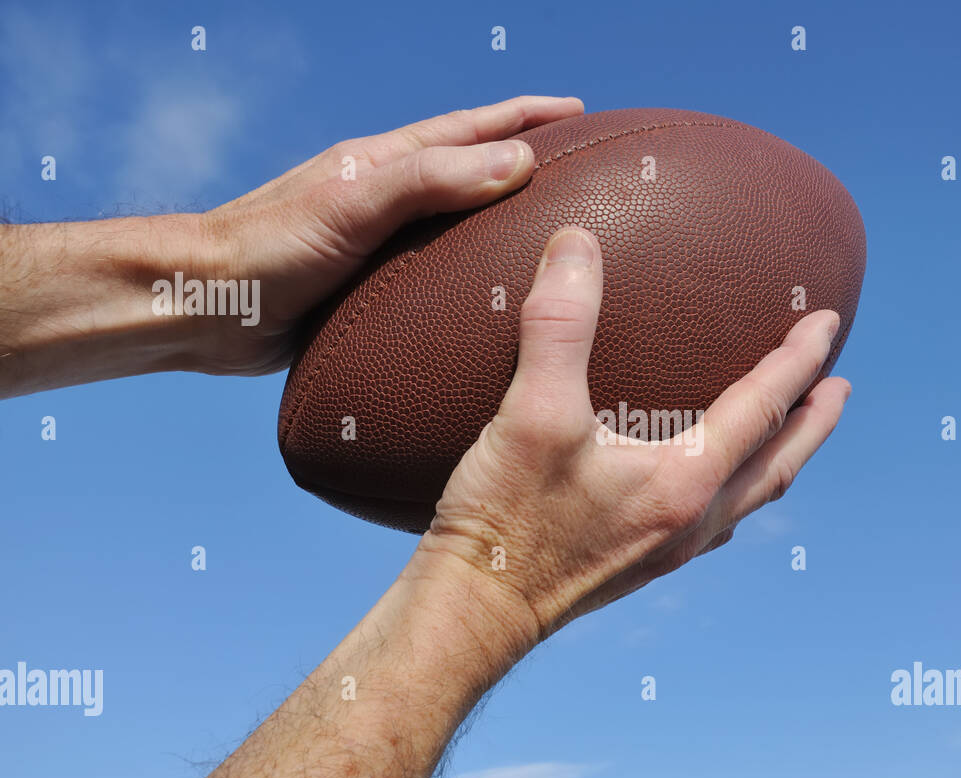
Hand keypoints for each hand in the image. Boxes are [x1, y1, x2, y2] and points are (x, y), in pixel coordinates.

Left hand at [193, 95, 583, 374]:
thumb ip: (430, 179)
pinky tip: (488, 300)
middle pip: (469, 168)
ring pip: (454, 224)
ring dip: (500, 220)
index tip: (579, 113)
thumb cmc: (268, 248)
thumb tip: (517, 161)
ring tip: (547, 235)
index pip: (472, 129)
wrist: (205, 305)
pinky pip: (435, 273)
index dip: (526, 118)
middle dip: (523, 161)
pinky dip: (469, 274)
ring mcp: (376, 242)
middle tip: (576, 169)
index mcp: (385, 163)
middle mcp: (385, 197)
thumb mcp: (355, 205)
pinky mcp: (367, 289)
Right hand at [414, 227, 849, 646]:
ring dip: (779, 457)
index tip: (828, 320)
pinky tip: (707, 479)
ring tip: (789, 430)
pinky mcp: (640, 565)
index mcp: (683, 482)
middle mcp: (691, 521)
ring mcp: (669, 550)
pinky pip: (714, 520)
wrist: (473, 614)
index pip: (764, 408)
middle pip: (778, 463)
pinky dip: (735, 486)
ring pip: (750, 497)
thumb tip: (576, 243)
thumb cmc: (504, 521)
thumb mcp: (532, 414)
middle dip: (813, 422)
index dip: (798, 360)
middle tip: (839, 387)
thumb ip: (558, 324)